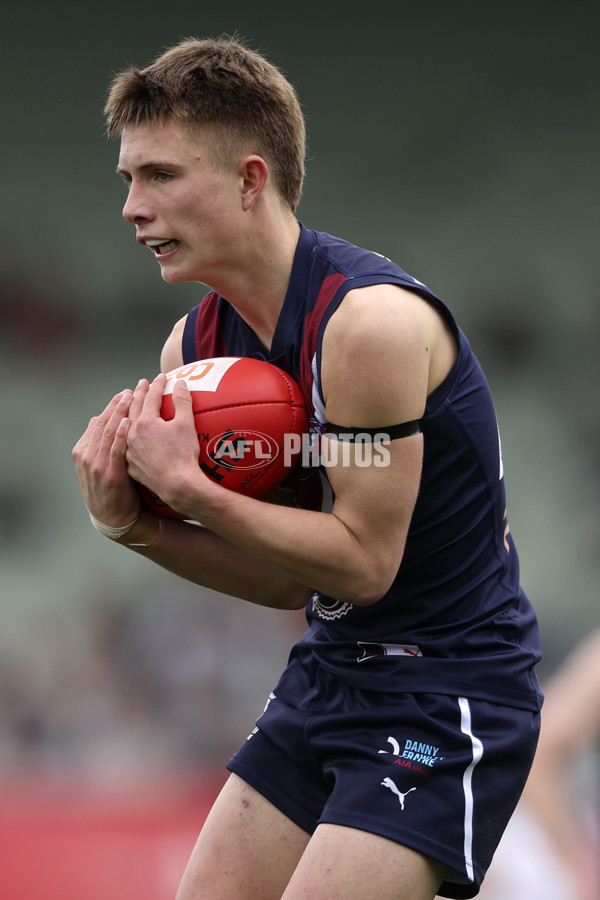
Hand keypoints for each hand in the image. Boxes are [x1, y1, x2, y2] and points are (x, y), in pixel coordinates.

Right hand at [72, 389, 140, 526]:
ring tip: (130, 398)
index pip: (97, 422)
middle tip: (129, 390)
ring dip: (119, 413)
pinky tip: (128, 421)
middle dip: (116, 405)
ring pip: (107, 433)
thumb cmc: (111, 489)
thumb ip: (99, 444)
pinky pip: (115, 450)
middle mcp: (86, 456)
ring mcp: (96, 465)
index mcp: (82, 450)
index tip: (124, 393)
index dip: (111, 406)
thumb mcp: (99, 465)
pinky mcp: (110, 474)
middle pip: (102, 423)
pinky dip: (120, 434)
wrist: (113, 518)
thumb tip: (100, 419)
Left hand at [125, 375, 205, 513]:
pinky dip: (125, 437)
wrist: (177, 485)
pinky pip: (125, 447)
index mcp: (146, 422)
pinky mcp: (130, 466)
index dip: (157, 385)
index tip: (161, 377)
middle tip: (142, 384)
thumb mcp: (186, 425)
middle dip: (138, 394)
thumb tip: (180, 384)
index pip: (150, 397)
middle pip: (134, 409)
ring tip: (130, 406)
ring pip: (125, 428)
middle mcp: (132, 434)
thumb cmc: (183, 456)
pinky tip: (127, 436)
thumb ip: (182, 402)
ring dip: (127, 414)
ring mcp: (129, 451)